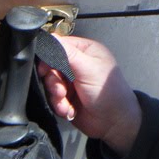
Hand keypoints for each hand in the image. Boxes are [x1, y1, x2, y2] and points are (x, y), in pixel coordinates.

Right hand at [38, 35, 142, 155]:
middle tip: (60, 90)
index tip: (45, 68)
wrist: (114, 122)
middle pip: (51, 66)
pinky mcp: (67, 97)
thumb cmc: (107, 90)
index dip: (49, 56)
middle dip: (53, 81)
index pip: (59, 45)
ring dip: (56, 96)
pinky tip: (69, 110)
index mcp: (85, 51)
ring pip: (50, 84)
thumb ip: (67, 53)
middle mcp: (76, 64)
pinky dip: (59, 105)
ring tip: (65, 102)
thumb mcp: (88, 68)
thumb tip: (50, 36)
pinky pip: (53, 98)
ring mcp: (71, 81)